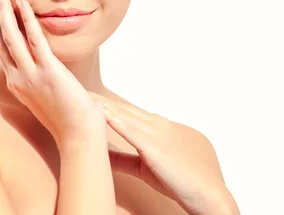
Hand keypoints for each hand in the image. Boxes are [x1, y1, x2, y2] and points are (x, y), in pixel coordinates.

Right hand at [0, 0, 104, 145]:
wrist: (79, 135)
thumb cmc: (67, 115)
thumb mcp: (44, 93)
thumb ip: (37, 74)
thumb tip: (39, 58)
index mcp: (16, 80)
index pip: (1, 44)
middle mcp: (17, 77)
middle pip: (0, 36)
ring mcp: (30, 76)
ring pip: (10, 36)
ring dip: (2, 8)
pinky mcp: (48, 73)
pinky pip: (35, 42)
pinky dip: (27, 21)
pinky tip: (22, 3)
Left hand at [89, 93, 238, 214]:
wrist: (210, 195)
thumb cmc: (183, 182)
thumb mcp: (147, 167)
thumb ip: (123, 158)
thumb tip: (99, 155)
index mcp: (158, 127)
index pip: (126, 111)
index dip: (105, 104)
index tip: (85, 96)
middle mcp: (157, 125)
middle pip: (121, 108)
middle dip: (97, 98)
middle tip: (74, 87)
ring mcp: (158, 134)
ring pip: (123, 115)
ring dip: (101, 104)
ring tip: (78, 94)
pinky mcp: (156, 148)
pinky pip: (132, 132)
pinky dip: (116, 121)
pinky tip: (101, 113)